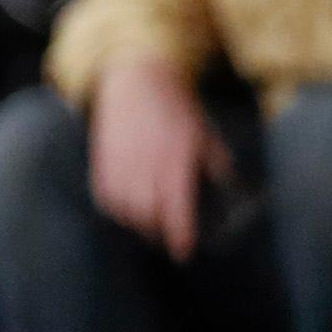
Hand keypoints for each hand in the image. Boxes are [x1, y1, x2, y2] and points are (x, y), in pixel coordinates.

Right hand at [87, 58, 220, 259]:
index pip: (176, 208)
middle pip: (147, 215)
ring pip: (125, 209)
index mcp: (175, 159)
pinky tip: (128, 206)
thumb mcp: (204, 132)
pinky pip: (106, 196)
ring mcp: (122, 162)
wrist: (138, 80)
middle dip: (158, 231)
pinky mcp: (103, 160)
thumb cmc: (175, 107)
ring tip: (148, 222)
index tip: (182, 251)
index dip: (179, 234)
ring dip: (137, 221)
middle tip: (167, 235)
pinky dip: (117, 207)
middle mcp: (147, 164)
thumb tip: (227, 184)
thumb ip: (214, 161)